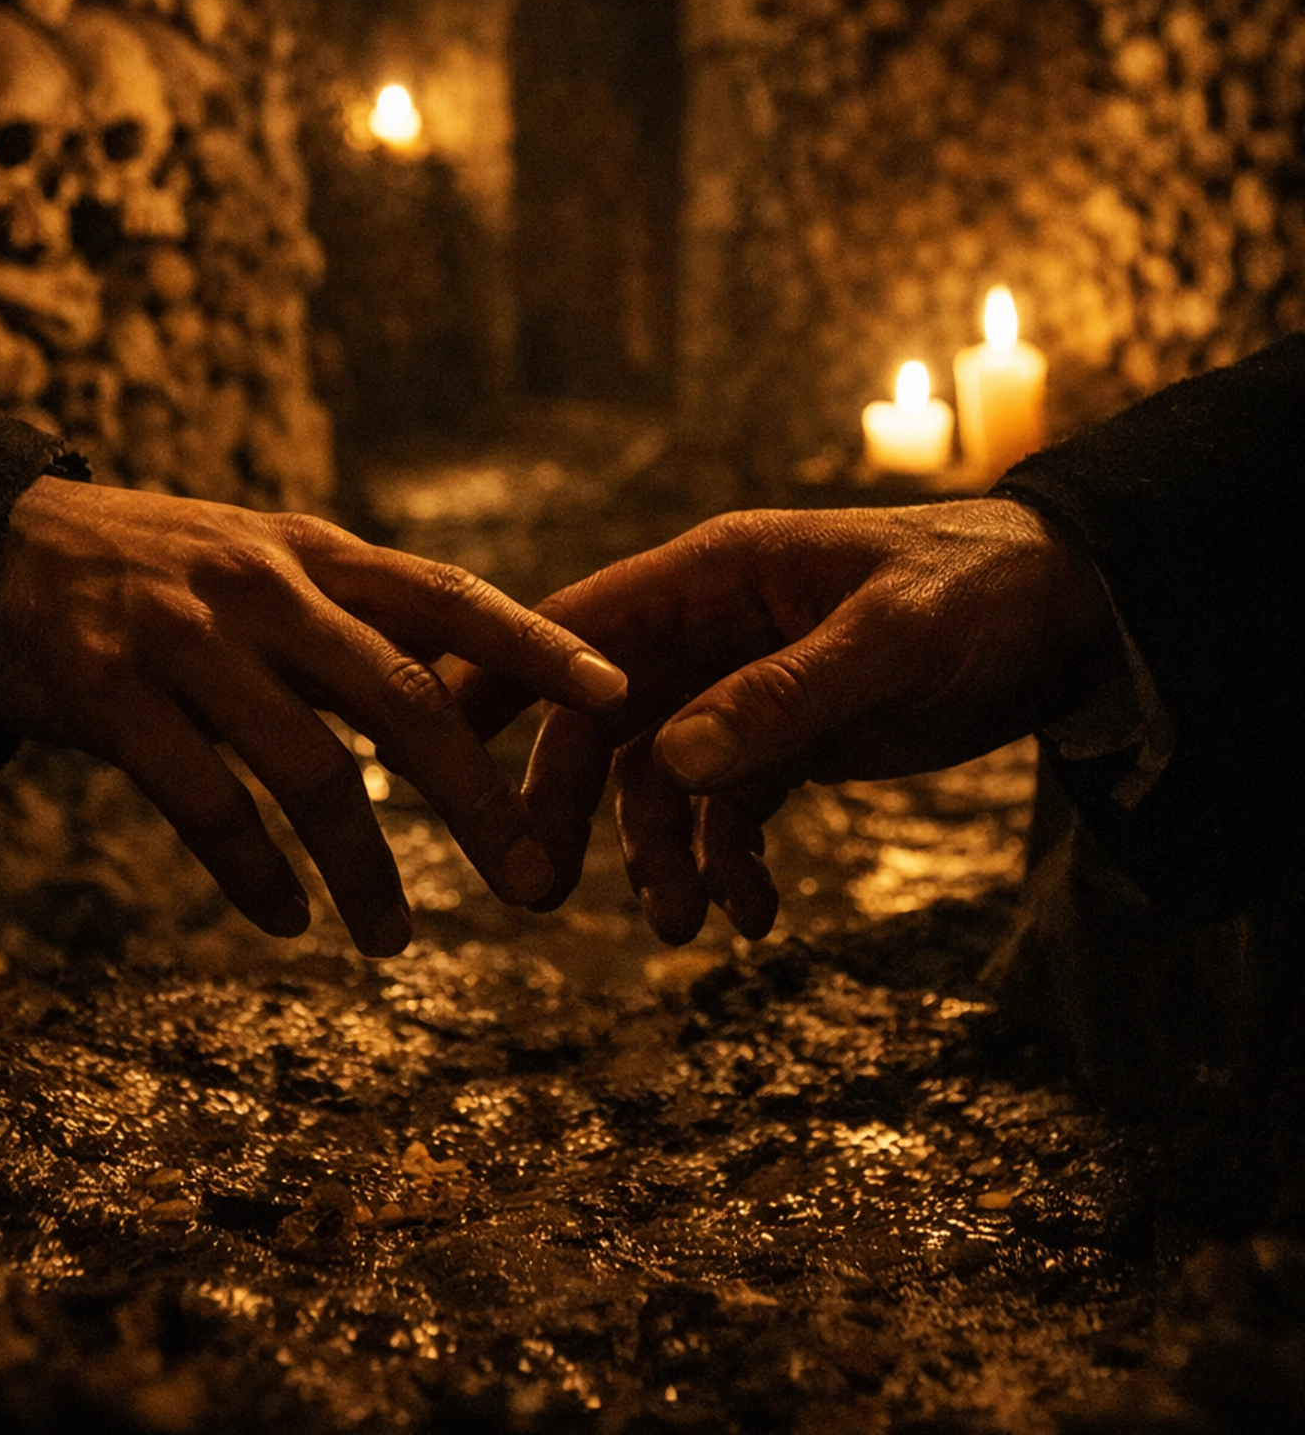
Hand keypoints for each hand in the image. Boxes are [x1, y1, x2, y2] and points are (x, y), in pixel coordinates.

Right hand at [0, 477, 626, 955]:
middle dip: (475, 796)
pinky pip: (205, 808)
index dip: (535, 642)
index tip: (614, 694)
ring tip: (395, 937)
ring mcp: (184, 640)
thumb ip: (346, 615)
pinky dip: (256, 876)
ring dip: (365, 868)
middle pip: (400, 696)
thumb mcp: (257, 560)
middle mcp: (259, 586)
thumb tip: (462, 686)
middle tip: (530, 878)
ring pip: (311, 769)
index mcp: (310, 551)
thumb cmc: (152, 567)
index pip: (446, 593)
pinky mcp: (111, 698)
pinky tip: (289, 920)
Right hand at [510, 501, 1122, 943]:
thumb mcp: (885, 642)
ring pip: (659, 778)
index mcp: (713, 574)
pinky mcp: (785, 738)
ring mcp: (743, 687)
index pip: (579, 624)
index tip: (437, 742)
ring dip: (659, 853)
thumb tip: (673, 763)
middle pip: (600, 716)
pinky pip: (726, 808)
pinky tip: (755, 912)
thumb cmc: (974, 594)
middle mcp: (709, 629)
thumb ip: (782, 698)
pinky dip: (728, 863)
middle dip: (568, 801)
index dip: (504, 680)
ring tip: (684, 927)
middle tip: (538, 888)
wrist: (1064, 618)